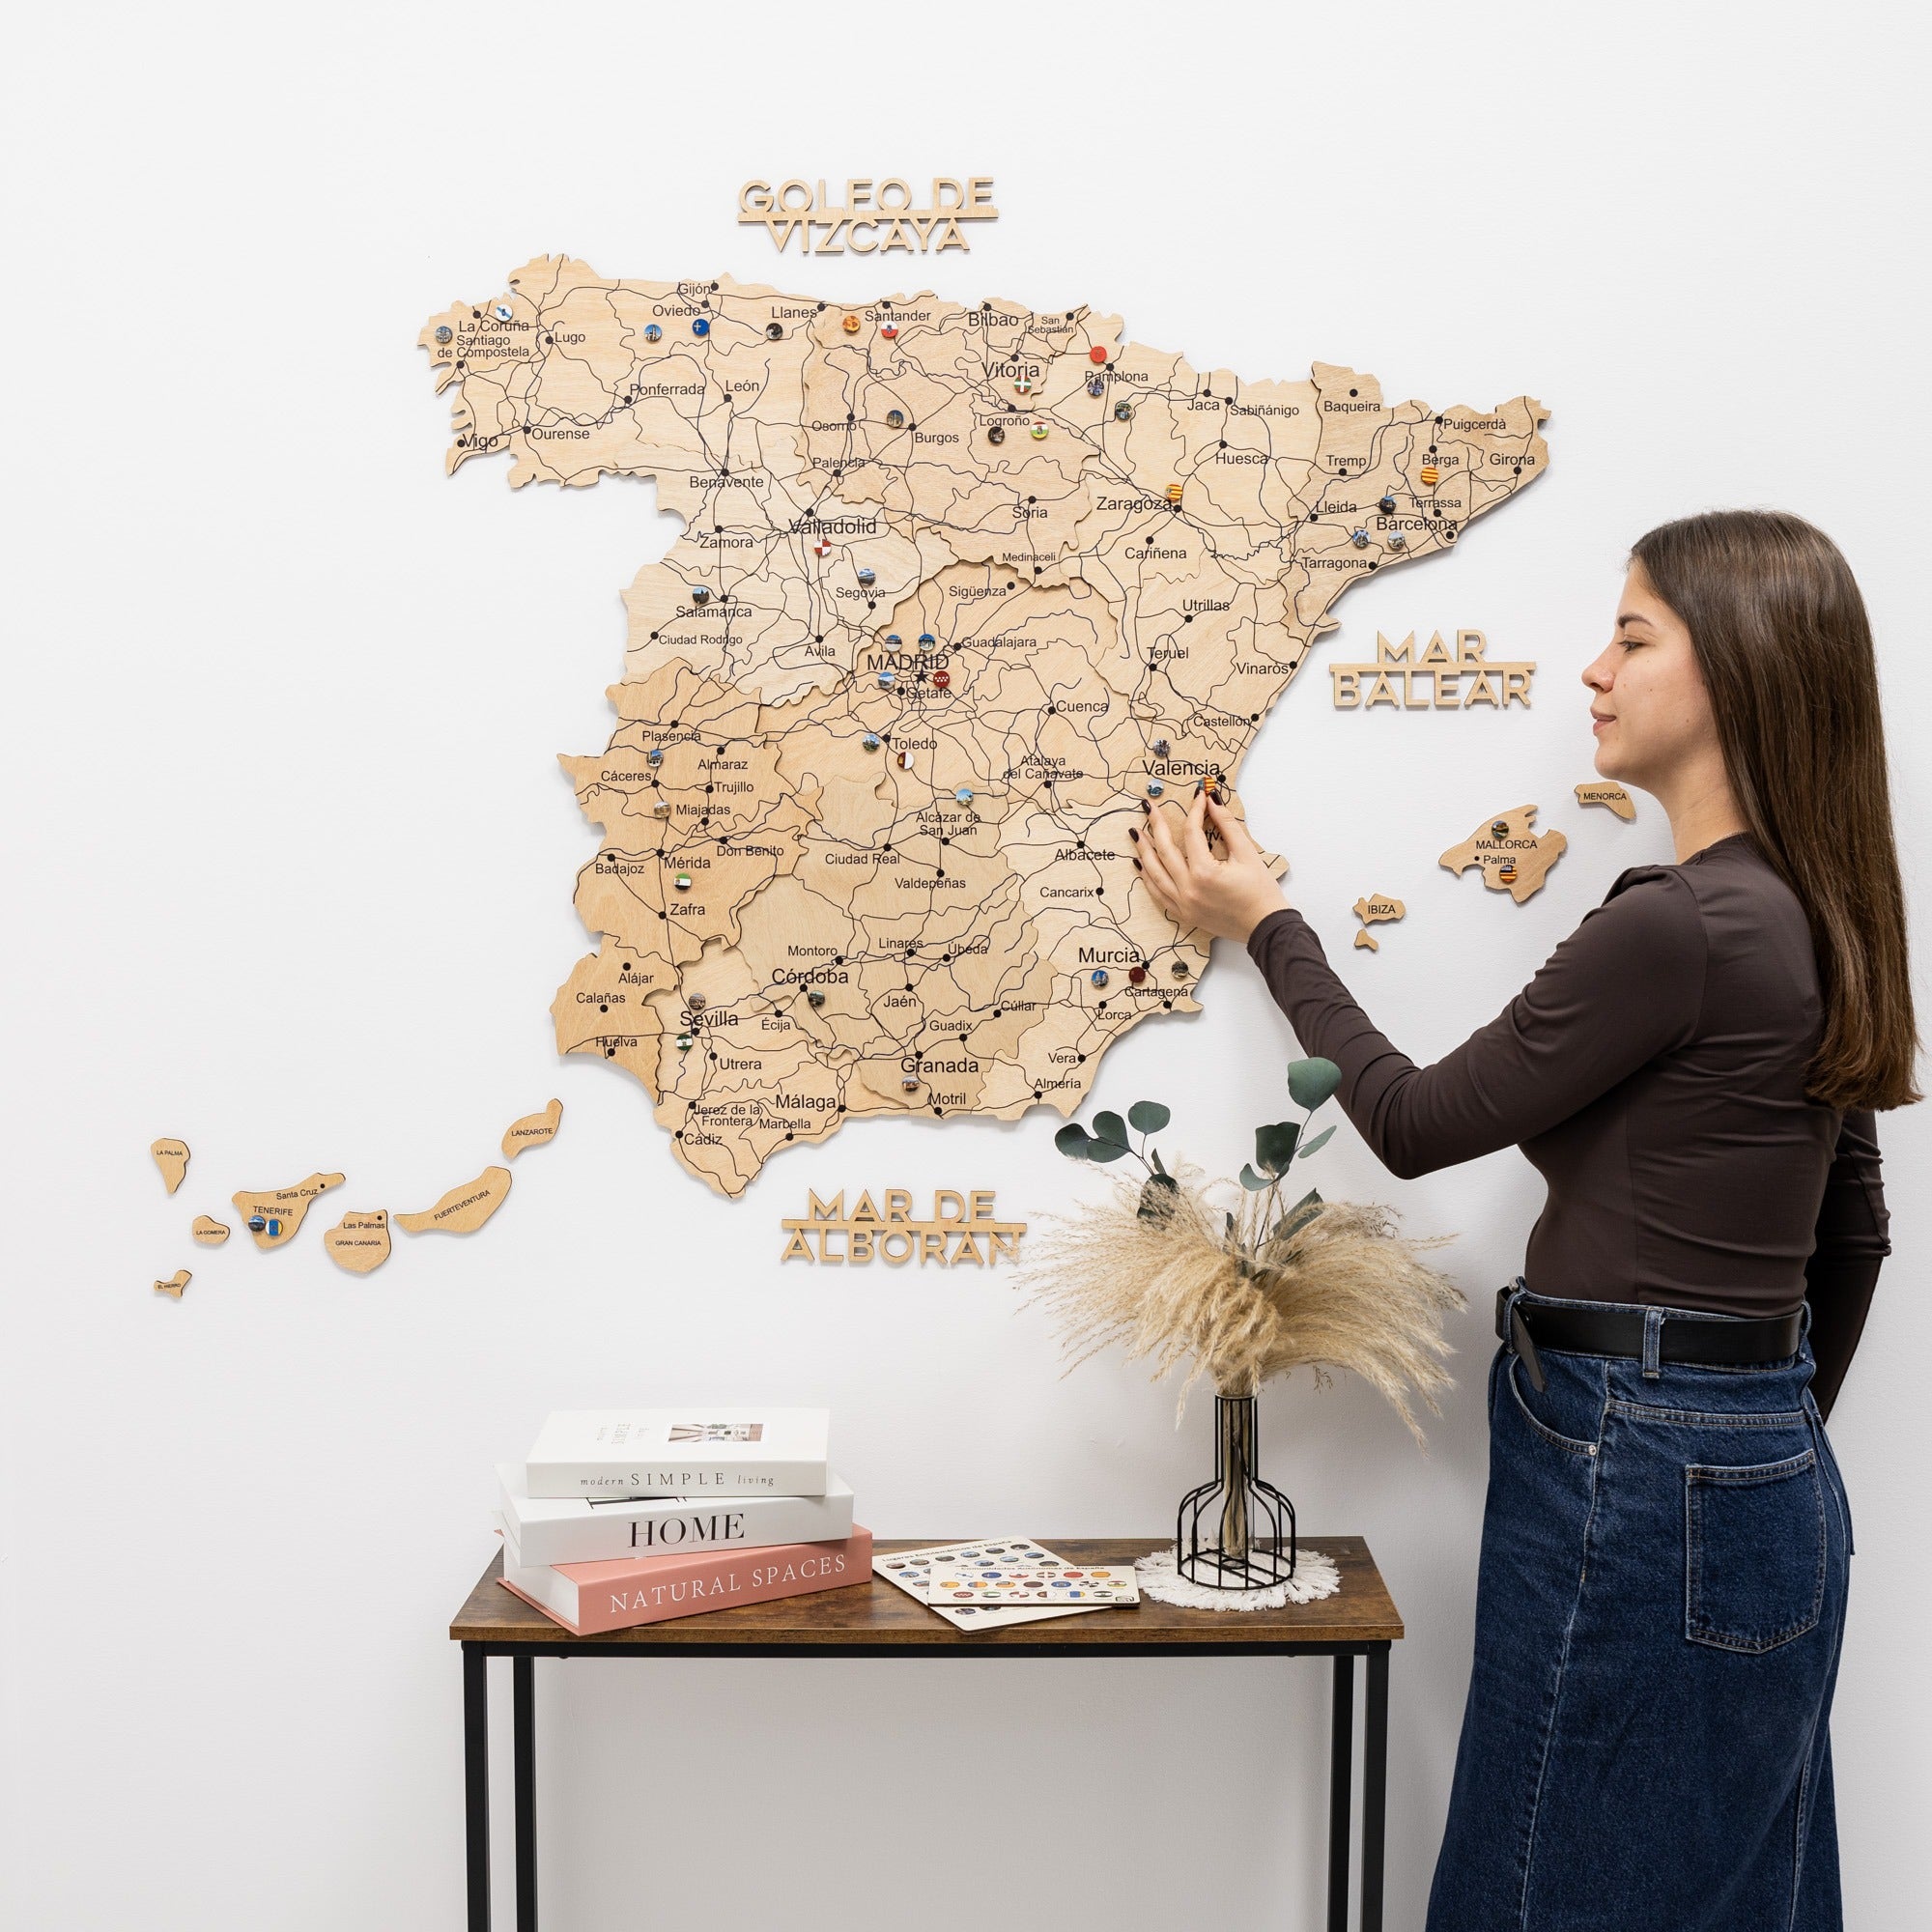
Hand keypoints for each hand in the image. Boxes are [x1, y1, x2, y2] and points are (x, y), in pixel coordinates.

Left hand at [1135, 786, 1290, 942]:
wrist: (1265, 926)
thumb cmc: (1261, 892)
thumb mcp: (1247, 854)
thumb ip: (1227, 825)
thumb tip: (1212, 801)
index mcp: (1205, 873)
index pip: (1191, 833)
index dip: (1194, 811)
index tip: (1197, 796)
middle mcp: (1188, 889)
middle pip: (1165, 851)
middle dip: (1155, 826)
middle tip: (1148, 807)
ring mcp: (1183, 904)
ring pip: (1155, 873)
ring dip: (1144, 851)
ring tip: (1137, 833)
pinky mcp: (1183, 914)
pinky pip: (1158, 893)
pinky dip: (1148, 878)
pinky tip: (1142, 865)